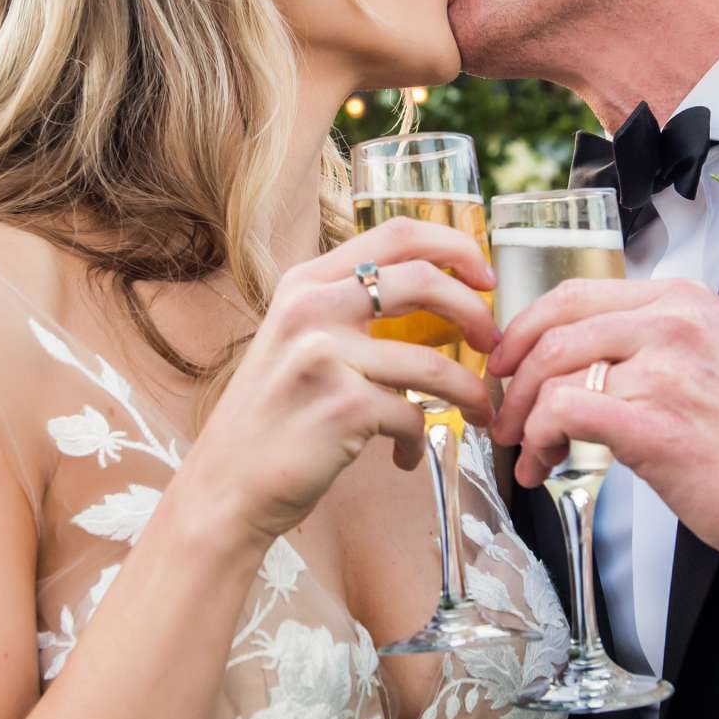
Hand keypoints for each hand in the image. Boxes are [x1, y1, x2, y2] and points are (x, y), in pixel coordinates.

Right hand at [180, 218, 499, 543]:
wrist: (226, 485)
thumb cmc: (272, 415)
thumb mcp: (295, 339)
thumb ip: (346, 308)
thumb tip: (430, 292)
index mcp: (305, 282)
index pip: (396, 234)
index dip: (454, 246)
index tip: (485, 275)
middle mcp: (312, 309)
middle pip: (424, 281)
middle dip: (475, 312)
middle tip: (492, 342)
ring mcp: (326, 357)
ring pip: (433, 363)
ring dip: (469, 392)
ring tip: (476, 412)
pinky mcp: (343, 408)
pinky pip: (412, 417)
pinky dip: (417, 441)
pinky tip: (403, 456)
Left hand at [491, 277, 718, 568]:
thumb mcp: (713, 356)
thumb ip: (654, 343)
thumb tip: (582, 357)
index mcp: (683, 301)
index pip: (578, 294)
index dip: (528, 327)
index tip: (509, 359)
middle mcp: (672, 323)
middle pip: (556, 327)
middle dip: (514, 373)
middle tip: (503, 409)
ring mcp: (663, 370)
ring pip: (553, 371)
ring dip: (524, 416)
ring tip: (527, 449)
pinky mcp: (652, 422)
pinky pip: (564, 412)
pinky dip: (540, 439)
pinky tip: (545, 462)